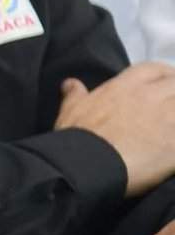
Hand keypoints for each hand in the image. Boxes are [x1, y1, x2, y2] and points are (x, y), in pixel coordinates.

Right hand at [55, 63, 174, 195]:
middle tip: (171, 107)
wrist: (89, 164)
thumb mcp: (69, 112)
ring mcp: (168, 115)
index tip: (165, 84)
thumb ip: (74, 95)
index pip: (153, 69)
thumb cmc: (77, 137)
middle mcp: (149, 94)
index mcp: (124, 85)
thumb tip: (70, 84)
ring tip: (172, 125)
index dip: (163, 75)